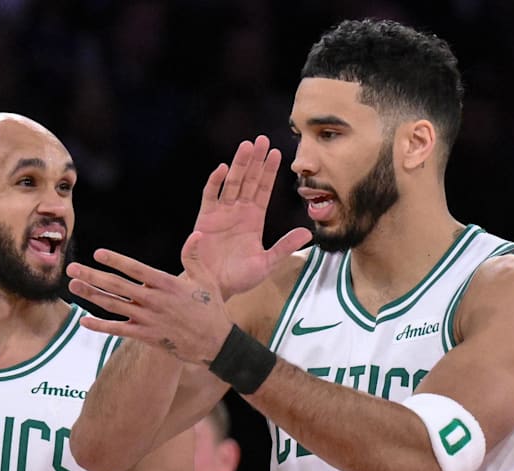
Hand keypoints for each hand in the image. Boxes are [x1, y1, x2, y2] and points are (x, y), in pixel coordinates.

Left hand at [66, 237, 233, 365]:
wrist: (216, 343)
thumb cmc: (211, 309)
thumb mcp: (206, 280)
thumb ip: (194, 257)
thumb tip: (197, 234)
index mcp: (167, 284)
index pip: (136, 269)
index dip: (116, 261)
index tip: (98, 253)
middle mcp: (154, 301)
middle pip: (117, 287)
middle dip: (92, 276)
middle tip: (71, 268)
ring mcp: (148, 319)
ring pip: (114, 306)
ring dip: (91, 296)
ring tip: (73, 286)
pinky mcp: (146, 335)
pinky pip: (119, 330)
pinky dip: (100, 327)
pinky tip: (83, 321)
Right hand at [192, 135, 310, 298]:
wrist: (214, 288)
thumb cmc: (239, 277)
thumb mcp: (267, 262)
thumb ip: (285, 246)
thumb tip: (308, 234)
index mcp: (253, 219)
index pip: (263, 189)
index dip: (269, 172)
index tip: (276, 153)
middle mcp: (237, 212)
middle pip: (248, 180)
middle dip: (255, 160)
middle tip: (261, 139)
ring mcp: (221, 214)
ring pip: (231, 183)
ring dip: (239, 164)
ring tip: (246, 146)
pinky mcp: (205, 219)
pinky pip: (210, 196)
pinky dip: (215, 182)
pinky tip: (222, 168)